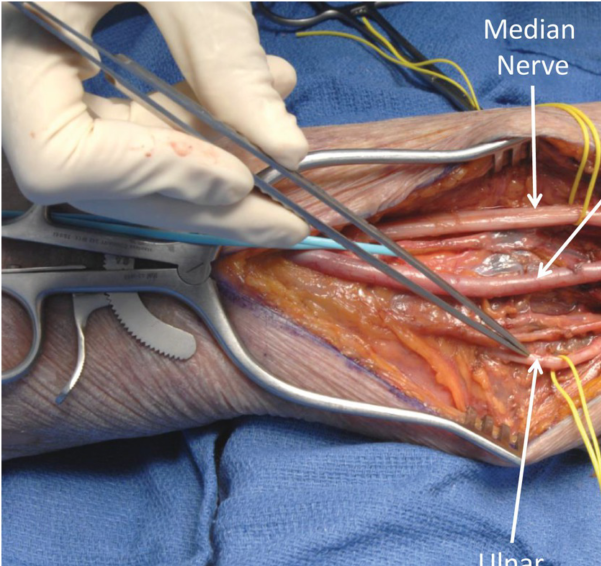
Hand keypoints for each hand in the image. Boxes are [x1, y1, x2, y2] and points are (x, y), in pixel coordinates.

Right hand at [1, 2, 309, 246]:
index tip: (241, 175)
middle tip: (286, 212)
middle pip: (95, 175)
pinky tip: (254, 99)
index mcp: (11, 31)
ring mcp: (30, 61)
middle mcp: (8, 60)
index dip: (155, 178)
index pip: (57, 157)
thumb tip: (284, 152)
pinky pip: (121, 118)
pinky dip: (192, 124)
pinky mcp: (62, 57)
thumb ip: (226, 59)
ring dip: (208, 163)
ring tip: (282, 141)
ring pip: (115, 159)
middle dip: (199, 197)